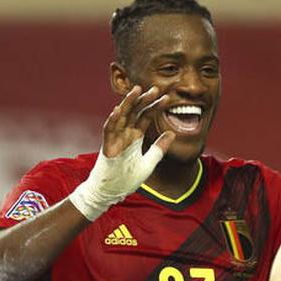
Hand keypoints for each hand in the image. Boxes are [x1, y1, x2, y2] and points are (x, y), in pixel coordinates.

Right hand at [69, 86, 176, 220]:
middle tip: (156, 88)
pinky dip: (112, 121)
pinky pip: (108, 131)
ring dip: (128, 103)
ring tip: (137, 90)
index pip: (145, 116)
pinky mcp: (107, 147)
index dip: (155, 106)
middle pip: (134, 112)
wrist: (111, 193)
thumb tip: (172, 133)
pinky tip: (117, 110)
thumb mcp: (149, 162)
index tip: (167, 97)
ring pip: (121, 116)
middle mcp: (124, 134)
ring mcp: (115, 139)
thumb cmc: (126, 178)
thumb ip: (159, 148)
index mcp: (134, 136)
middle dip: (144, 99)